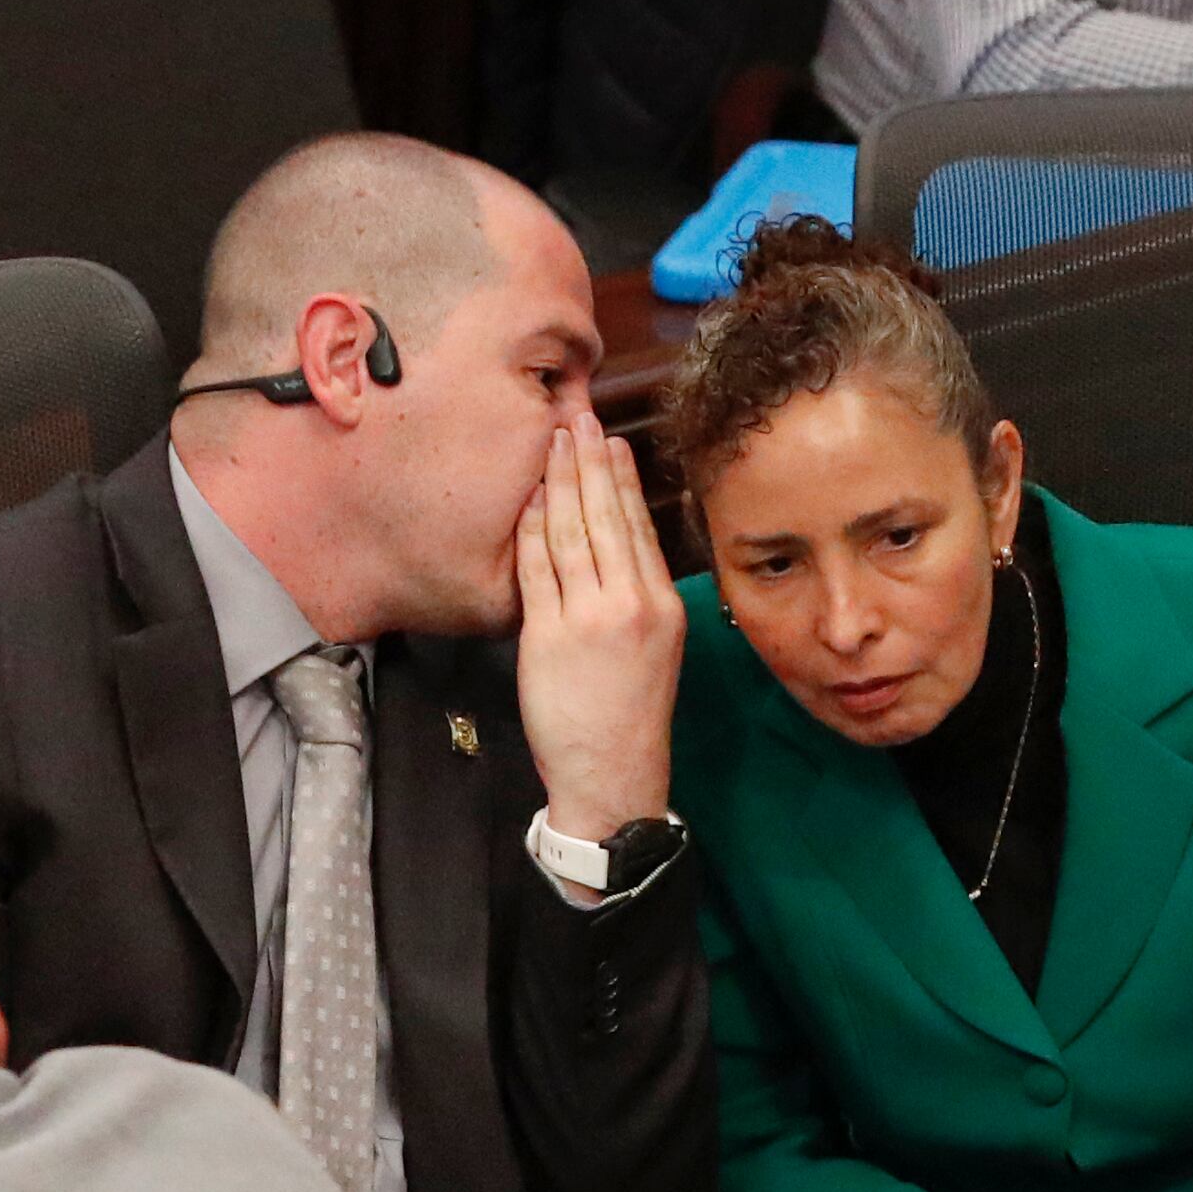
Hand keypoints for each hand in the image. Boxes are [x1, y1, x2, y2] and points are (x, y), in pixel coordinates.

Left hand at [512, 406, 681, 844]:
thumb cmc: (630, 714)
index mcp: (661, 605)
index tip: (611, 443)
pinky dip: (533, 529)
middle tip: (577, 418)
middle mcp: (631, 604)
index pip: (638, 528)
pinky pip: (538, 569)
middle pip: (607, 518)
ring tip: (554, 443)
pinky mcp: (550, 636)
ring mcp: (590, 618)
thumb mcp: (655, 648)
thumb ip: (637, 596)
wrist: (613, 773)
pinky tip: (531, 498)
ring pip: (573, 534)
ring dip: (561, 482)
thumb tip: (617, 545)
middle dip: (590, 463)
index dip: (622, 480)